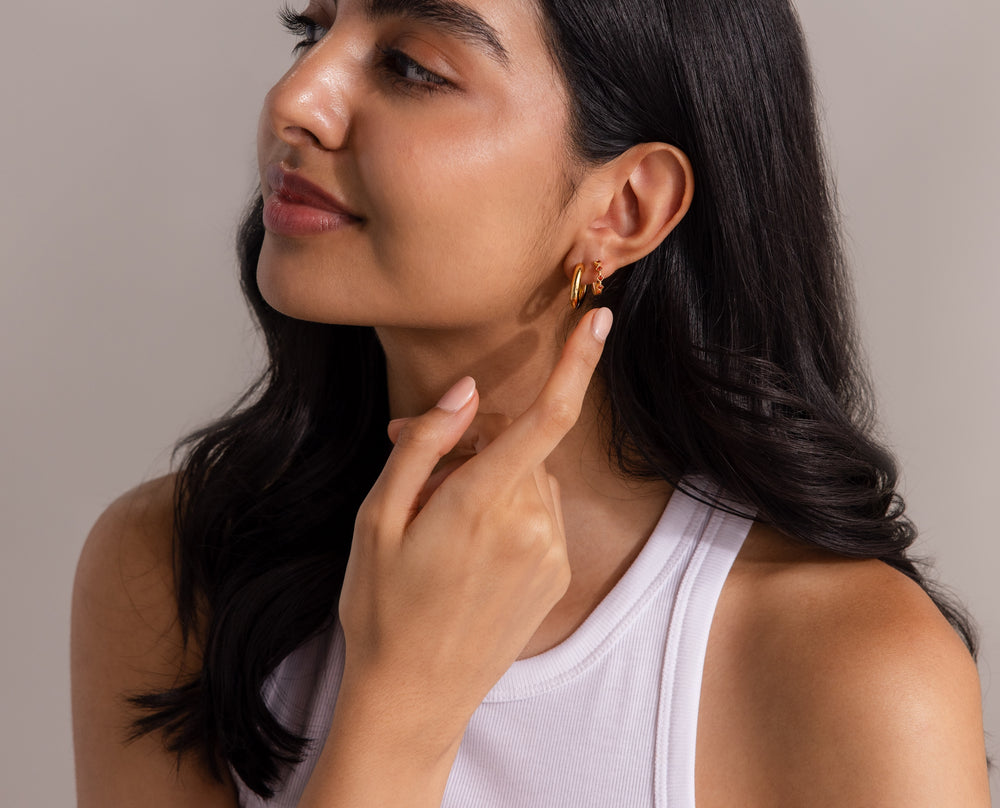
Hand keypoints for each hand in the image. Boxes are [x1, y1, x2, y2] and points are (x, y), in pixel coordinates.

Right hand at [335, 307, 612, 747]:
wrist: (412, 700)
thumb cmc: (381, 605)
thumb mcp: (377, 517)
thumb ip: (424, 445)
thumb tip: (466, 393)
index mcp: (482, 503)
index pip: (546, 417)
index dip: (578, 363)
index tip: (601, 320)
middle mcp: (530, 525)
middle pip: (522, 446)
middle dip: (480, 442)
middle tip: (417, 472)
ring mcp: (548, 553)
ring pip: (531, 478)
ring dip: (494, 480)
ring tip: (439, 522)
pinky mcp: (555, 575)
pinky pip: (540, 514)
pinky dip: (511, 510)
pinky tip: (469, 548)